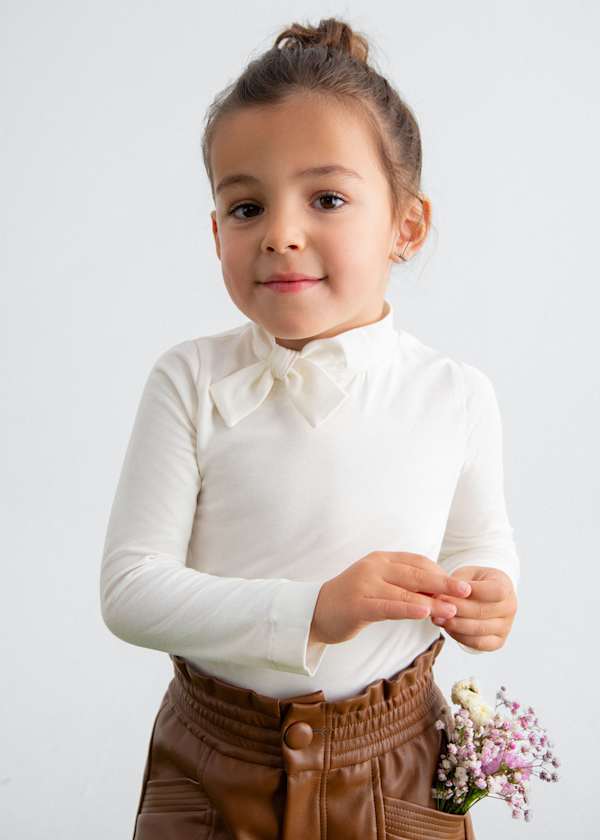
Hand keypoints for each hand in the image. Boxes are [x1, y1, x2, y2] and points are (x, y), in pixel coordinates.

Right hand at [308, 551, 472, 646]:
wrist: (317, 612)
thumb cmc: (355, 600)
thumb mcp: (381, 586)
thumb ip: (405, 587)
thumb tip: (441, 595)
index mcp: (382, 559)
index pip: (418, 561)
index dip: (440, 573)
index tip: (459, 587)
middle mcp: (374, 566)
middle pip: (416, 573)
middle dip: (443, 583)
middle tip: (466, 591)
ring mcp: (365, 584)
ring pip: (405, 591)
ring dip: (432, 601)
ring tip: (452, 609)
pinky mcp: (359, 604)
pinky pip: (388, 605)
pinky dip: (408, 608)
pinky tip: (424, 612)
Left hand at [431, 566, 517, 650]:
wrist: (482, 596)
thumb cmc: (472, 583)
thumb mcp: (466, 575)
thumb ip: (457, 584)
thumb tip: (442, 596)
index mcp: (505, 586)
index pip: (495, 591)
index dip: (470, 592)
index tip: (447, 592)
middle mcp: (510, 607)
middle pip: (483, 612)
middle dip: (456, 610)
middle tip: (436, 607)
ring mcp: (506, 626)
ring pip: (479, 630)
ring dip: (455, 625)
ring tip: (437, 618)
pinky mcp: (498, 641)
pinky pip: (478, 643)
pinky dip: (460, 637)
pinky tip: (447, 628)